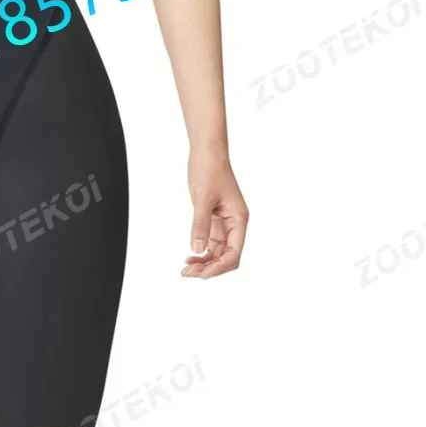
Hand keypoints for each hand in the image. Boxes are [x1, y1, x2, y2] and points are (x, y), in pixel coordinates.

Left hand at [182, 154, 248, 278]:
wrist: (206, 152)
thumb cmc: (208, 170)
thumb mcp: (202, 198)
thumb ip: (200, 224)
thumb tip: (197, 250)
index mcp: (239, 219)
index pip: (234, 253)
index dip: (219, 267)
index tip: (201, 274)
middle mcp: (235, 223)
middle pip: (227, 256)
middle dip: (210, 267)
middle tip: (188, 274)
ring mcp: (225, 221)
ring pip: (218, 250)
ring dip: (204, 262)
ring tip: (186, 270)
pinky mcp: (215, 217)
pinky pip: (211, 241)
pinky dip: (201, 250)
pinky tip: (189, 257)